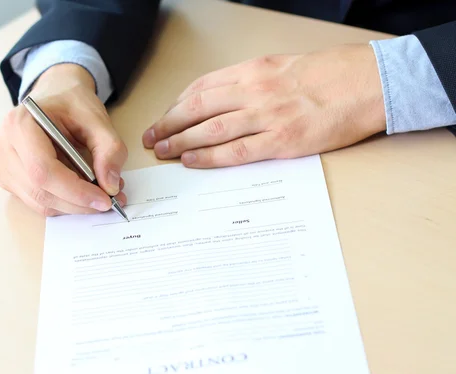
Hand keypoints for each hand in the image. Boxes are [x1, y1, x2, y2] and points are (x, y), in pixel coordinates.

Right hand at [0, 64, 126, 215]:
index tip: (104, 199)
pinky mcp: (9, 179)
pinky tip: (82, 193)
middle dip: (78, 203)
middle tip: (109, 201)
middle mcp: (4, 146)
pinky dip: (63, 204)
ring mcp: (3, 165)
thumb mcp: (98, 118)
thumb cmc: (71, 104)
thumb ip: (109, 149)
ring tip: (100, 195)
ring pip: (39, 202)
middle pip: (40, 190)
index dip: (75, 191)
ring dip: (73, 206)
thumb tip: (110, 185)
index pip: (43, 170)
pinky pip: (37, 202)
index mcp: (20, 124)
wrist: (55, 95)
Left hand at [142, 44, 385, 167]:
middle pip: (197, 107)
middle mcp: (254, 91)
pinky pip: (236, 151)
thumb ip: (253, 82)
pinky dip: (209, 157)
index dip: (177, 104)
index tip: (164, 116)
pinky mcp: (282, 140)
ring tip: (162, 151)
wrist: (368, 83)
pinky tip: (192, 161)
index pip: (202, 87)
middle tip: (150, 137)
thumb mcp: (283, 66)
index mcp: (253, 71)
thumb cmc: (330, 74)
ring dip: (180, 141)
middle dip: (168, 123)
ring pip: (210, 129)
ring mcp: (267, 116)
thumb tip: (226, 99)